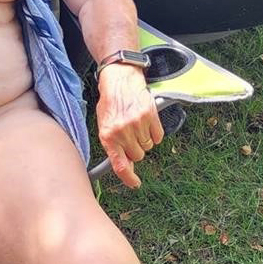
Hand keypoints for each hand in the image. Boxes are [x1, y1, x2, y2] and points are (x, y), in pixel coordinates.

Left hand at [95, 63, 164, 188]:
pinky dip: (154, 133)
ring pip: (148, 146)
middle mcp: (122, 132)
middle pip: (137, 156)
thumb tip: (125, 165)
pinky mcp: (150, 116)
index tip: (135, 184)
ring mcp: (137, 124)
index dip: (128, 178)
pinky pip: (158, 137)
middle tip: (130, 135)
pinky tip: (146, 122)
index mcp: (107, 137)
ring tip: (136, 124)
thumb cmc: (110, 103)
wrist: (120, 79)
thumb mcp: (104, 126)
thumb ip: (113, 146)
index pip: (119, 165)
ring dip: (144, 139)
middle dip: (135, 149)